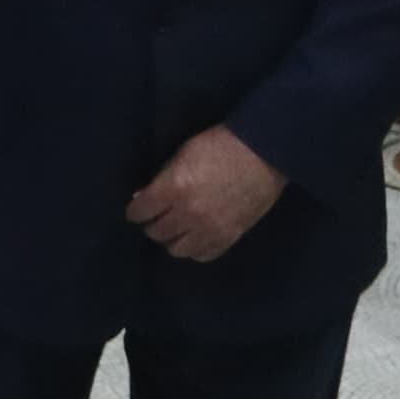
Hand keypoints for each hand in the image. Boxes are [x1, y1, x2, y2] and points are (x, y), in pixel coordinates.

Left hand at [126, 126, 286, 261]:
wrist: (264, 152)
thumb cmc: (220, 144)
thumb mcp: (183, 153)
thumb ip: (163, 177)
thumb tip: (143, 197)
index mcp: (174, 188)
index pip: (142, 211)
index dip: (135, 211)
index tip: (136, 210)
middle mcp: (188, 214)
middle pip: (157, 232)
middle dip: (152, 224)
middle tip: (156, 217)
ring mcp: (210, 229)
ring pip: (177, 250)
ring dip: (172, 239)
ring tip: (176, 229)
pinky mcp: (229, 238)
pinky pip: (203, 255)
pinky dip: (195, 248)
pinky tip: (195, 238)